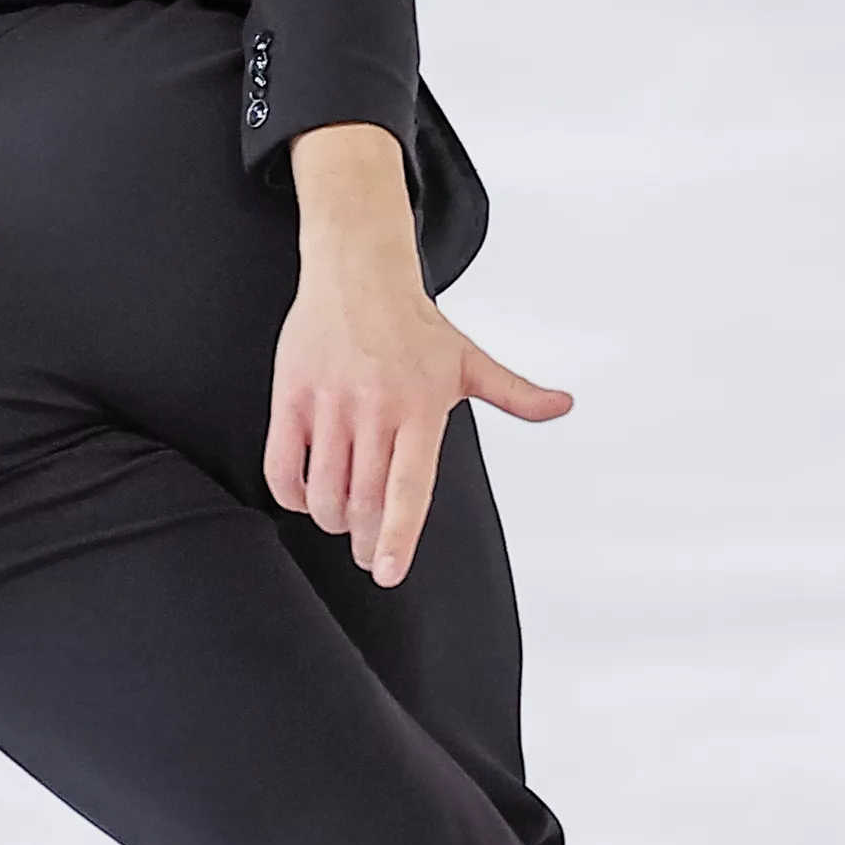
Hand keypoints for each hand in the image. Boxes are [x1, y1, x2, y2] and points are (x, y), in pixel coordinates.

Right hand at [263, 125, 570, 588]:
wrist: (358, 272)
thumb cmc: (415, 325)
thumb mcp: (470, 359)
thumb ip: (516, 393)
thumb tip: (564, 405)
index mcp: (421, 406)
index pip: (409, 487)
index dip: (398, 536)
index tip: (388, 572)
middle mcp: (373, 406)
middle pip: (364, 500)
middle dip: (366, 540)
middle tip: (370, 555)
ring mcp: (328, 402)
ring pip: (323, 490)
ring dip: (332, 519)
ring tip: (344, 519)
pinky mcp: (290, 395)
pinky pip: (281, 466)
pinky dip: (291, 494)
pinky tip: (307, 495)